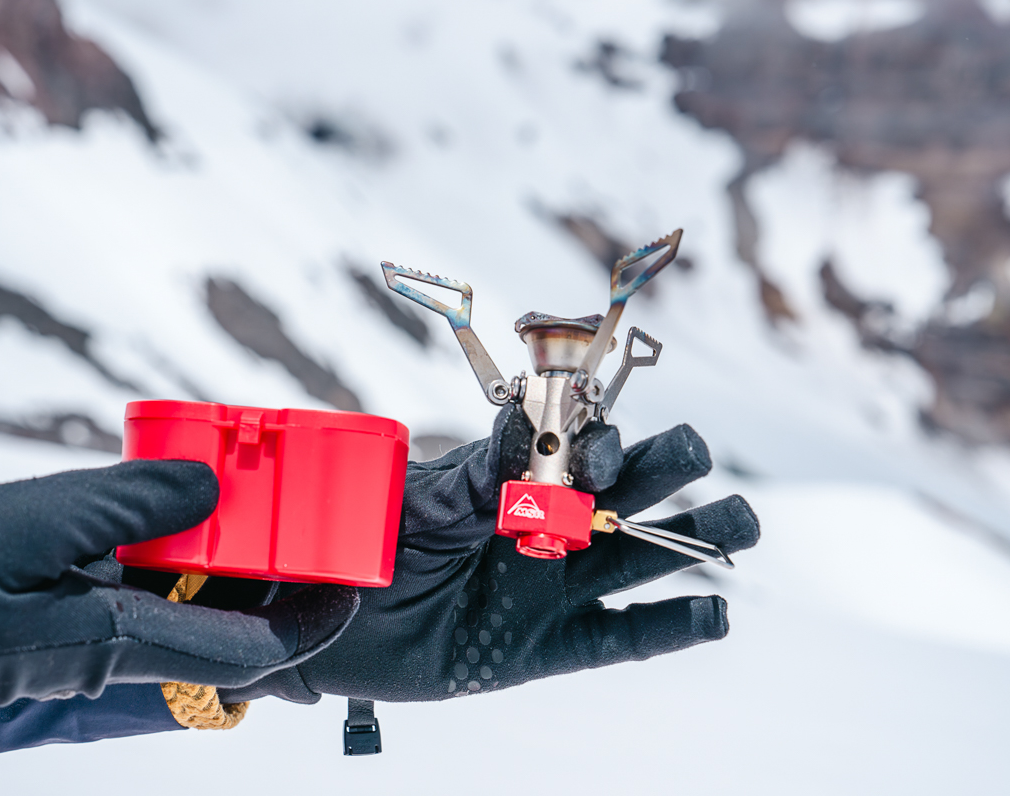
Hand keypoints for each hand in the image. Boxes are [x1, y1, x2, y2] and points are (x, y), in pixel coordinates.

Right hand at [0, 461, 358, 737]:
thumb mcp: (23, 525)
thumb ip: (122, 505)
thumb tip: (210, 489)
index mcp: (120, 638)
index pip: (250, 650)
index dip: (311, 623)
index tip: (352, 587)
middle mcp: (117, 648)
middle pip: (226, 623)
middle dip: (276, 577)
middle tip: (308, 516)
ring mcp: (90, 639)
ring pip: (186, 604)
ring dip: (226, 560)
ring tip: (250, 498)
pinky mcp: (61, 622)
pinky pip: (140, 591)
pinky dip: (171, 552)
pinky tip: (168, 508)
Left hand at [218, 407, 758, 703]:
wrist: (327, 621)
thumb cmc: (368, 546)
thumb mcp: (424, 504)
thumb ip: (484, 473)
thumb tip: (536, 420)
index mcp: (513, 481)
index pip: (576, 452)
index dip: (596, 447)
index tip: (597, 452)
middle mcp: (542, 530)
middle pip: (620, 495)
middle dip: (662, 473)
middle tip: (699, 454)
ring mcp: (549, 589)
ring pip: (634, 560)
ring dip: (687, 542)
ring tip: (740, 525)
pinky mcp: (545, 648)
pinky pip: (616, 637)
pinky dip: (666, 627)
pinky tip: (714, 613)